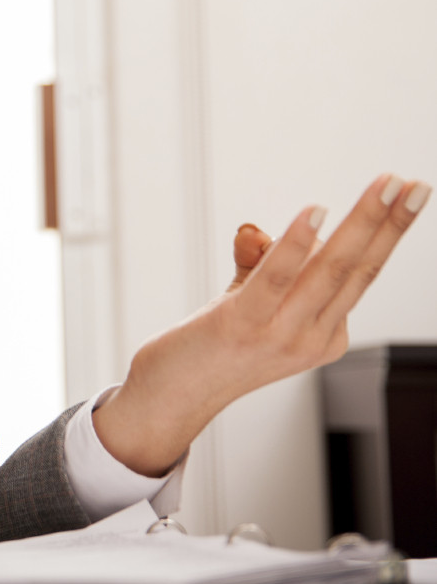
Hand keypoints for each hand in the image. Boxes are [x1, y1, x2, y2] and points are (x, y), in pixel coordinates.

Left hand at [92, 173, 428, 476]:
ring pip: (330, 270)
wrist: (171, 398)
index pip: (361, 274)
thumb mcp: (245, 301)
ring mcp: (281, 335)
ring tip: (386, 186)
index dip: (387, 233)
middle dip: (390, 223)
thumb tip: (255, 229)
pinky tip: (314, 213)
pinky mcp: (241, 326)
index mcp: (324, 333)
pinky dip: (296, 245)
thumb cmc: (210, 350)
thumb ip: (257, 264)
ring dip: (361, 223)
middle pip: (359, 270)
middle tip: (414, 185)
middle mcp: (312, 337)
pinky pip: (276, 280)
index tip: (411, 194)